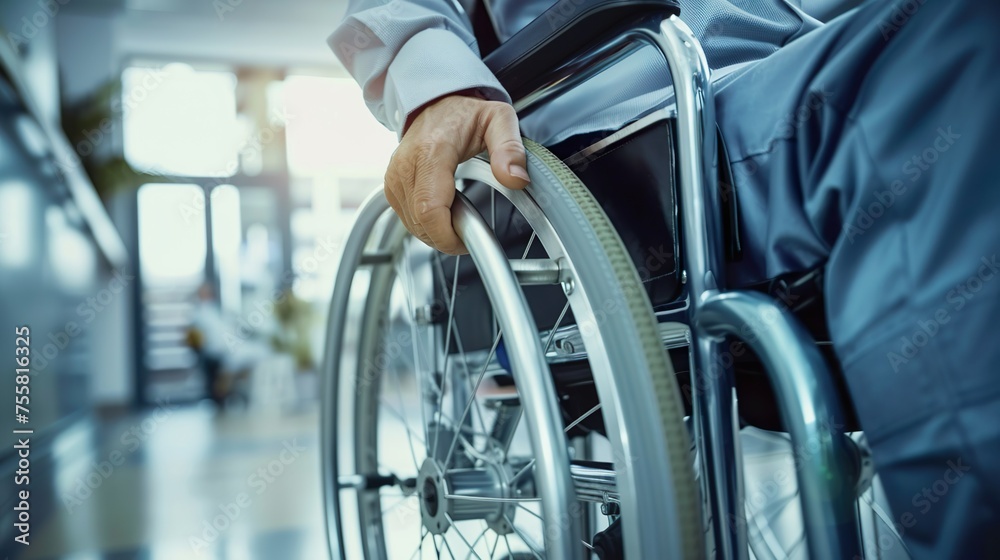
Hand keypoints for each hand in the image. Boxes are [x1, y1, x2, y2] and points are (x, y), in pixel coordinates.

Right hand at [384, 93, 528, 254]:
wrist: (436, 103)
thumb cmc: (465, 113)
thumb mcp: (499, 121)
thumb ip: (510, 149)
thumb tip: (515, 179)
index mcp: (431, 151)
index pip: (429, 210)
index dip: (448, 236)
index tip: (468, 240)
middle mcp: (406, 165)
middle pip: (420, 222)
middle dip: (446, 237)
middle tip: (470, 228)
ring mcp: (395, 176)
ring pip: (412, 224)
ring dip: (436, 232)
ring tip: (459, 214)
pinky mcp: (392, 185)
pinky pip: (406, 218)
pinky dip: (426, 224)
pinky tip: (443, 211)